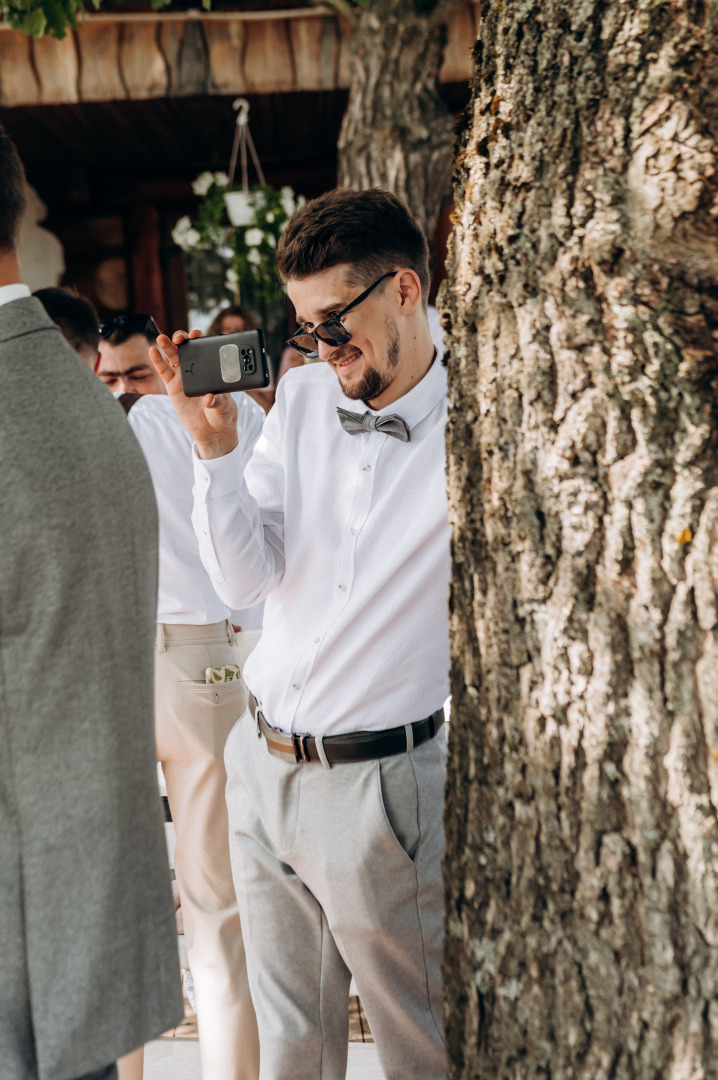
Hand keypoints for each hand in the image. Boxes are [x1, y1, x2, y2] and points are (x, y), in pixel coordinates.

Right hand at [149, 331, 238, 458]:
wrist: (212, 432)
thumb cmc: (223, 415)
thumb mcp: (225, 407)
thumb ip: (218, 401)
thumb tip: (209, 399)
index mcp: (212, 369)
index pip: (205, 349)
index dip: (200, 338)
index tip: (197, 335)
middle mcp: (197, 370)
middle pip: (187, 348)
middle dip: (182, 339)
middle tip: (180, 338)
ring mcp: (183, 377)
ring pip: (174, 357)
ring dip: (167, 346)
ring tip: (162, 338)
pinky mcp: (173, 387)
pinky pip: (164, 372)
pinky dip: (158, 360)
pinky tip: (153, 351)